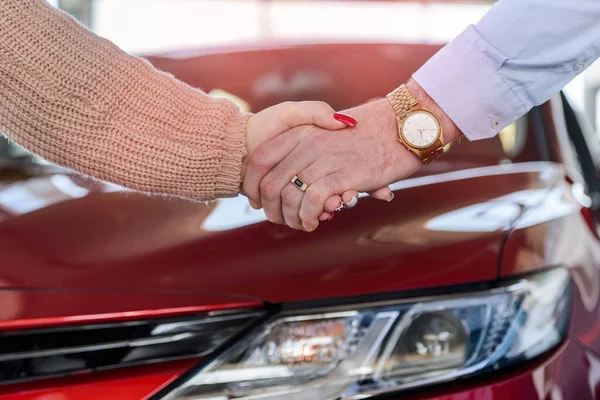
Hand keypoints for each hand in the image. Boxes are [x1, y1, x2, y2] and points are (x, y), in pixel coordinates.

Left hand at [244, 79, 461, 230]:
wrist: (402, 123)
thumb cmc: (369, 131)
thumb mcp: (329, 128)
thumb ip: (308, 145)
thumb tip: (293, 172)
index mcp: (301, 131)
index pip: (260, 159)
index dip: (253, 184)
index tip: (258, 201)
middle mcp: (307, 145)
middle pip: (269, 184)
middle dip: (271, 209)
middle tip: (282, 219)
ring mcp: (324, 159)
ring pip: (288, 197)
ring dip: (290, 218)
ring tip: (301, 224)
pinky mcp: (343, 175)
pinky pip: (311, 202)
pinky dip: (307, 217)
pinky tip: (313, 222)